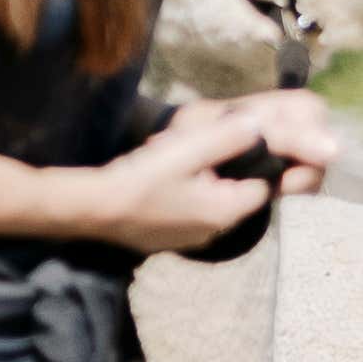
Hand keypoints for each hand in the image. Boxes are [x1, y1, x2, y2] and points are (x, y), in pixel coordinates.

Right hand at [82, 93, 339, 253]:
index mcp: (228, 209)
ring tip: (189, 158)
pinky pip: (200, 210)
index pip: (268, 181)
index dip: (267, 157)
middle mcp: (218, 229)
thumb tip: (264, 125)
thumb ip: (231, 137)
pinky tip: (174, 177)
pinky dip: (197, 192)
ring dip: (215, 178)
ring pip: (222, 200)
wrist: (94, 212)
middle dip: (240, 167)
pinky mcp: (176, 237)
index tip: (251, 135)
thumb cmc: (141, 179)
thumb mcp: (189, 149)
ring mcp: (196, 236)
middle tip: (211, 145)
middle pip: (247, 192)